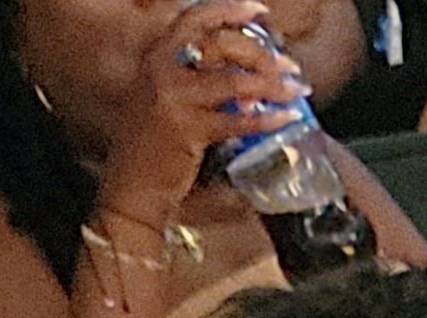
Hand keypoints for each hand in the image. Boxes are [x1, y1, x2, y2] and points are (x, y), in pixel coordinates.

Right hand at [101, 0, 308, 214]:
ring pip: (236, 80)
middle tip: (288, 64)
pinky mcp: (189, 131)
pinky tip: (286, 117)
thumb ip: (195, 78)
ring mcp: (174, 99)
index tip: (261, 11)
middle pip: (222, 43)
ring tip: (296, 89)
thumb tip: (247, 70)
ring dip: (273, 83)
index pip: (195, 19)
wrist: (130, 191)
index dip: (230, 10)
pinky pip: (239, 119)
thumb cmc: (150, 149)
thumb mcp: (163, 99)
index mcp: (156, 58)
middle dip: (261, 51)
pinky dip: (268, 118)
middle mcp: (162, 71)